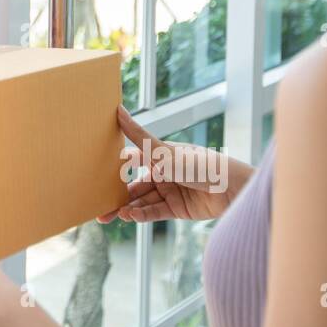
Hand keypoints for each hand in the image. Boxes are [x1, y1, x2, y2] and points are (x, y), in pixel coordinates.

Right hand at [98, 105, 252, 223]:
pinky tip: (129, 216)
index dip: (116, 166)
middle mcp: (164, 173)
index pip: (133, 160)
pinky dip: (141, 215)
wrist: (230, 190)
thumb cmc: (198, 164)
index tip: (95, 172)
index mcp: (160, 155)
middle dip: (117, 195)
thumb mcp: (164, 151)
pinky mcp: (177, 209)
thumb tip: (117, 110)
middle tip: (97, 205)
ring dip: (127, 207)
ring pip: (142, 201)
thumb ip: (137, 136)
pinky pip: (154, 212)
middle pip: (135, 185)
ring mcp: (170, 191)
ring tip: (111, 214)